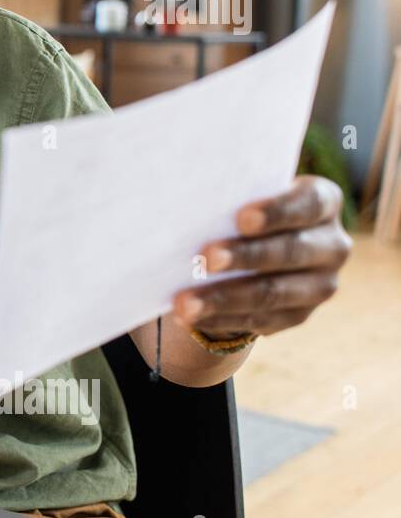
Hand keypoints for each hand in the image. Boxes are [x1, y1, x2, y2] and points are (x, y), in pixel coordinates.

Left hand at [174, 175, 350, 338]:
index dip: (277, 212)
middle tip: (205, 259)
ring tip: (185, 303)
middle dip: (245, 256)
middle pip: (290, 251)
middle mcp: (332, 244)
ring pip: (273, 293)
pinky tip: (193, 317)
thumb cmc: (242, 210)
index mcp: (324, 201)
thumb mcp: (245, 196)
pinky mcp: (300, 315)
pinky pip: (260, 320)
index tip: (241, 219)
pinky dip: (222, 319)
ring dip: (225, 298)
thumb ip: (231, 197)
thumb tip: (189, 204)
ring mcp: (320, 284)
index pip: (310, 203)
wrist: (255, 249)